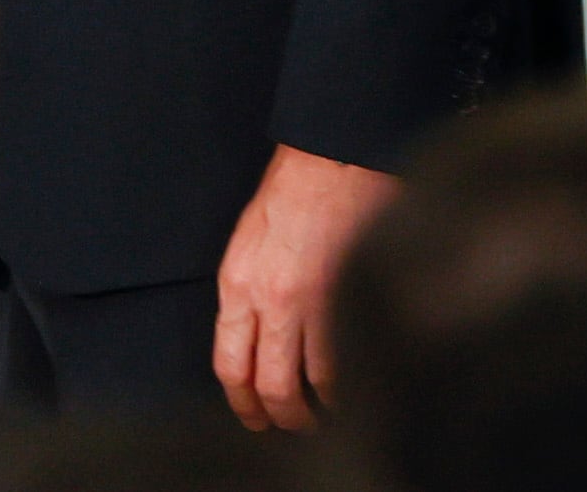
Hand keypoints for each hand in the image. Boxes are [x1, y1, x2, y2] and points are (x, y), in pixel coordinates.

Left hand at [213, 143, 396, 430]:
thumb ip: (250, 292)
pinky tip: (358, 395)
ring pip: (313, 386)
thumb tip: (258, 340)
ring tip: (331, 417)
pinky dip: (352, 390)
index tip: (254, 418)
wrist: (333, 159)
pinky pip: (349, 366)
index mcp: (237, 284)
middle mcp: (268, 301)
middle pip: (270, 387)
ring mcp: (314, 305)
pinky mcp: (352, 301)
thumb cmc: (292, 193)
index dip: (242, 402)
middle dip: (282, 418)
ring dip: (321, 412)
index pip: (229, 364)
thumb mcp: (249, 241)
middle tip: (295, 427)